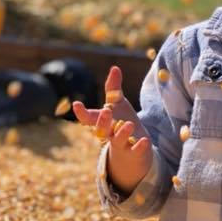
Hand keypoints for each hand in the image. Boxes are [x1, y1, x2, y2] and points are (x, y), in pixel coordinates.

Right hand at [73, 65, 151, 190]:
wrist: (132, 151)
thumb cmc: (121, 123)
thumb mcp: (118, 105)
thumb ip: (114, 88)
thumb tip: (114, 68)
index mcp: (102, 122)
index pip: (89, 118)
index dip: (82, 113)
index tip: (76, 105)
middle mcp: (108, 134)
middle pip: (102, 129)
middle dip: (103, 121)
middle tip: (106, 111)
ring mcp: (121, 144)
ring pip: (117, 140)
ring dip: (122, 133)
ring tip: (129, 124)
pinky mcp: (134, 152)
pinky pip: (135, 150)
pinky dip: (139, 146)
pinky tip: (145, 140)